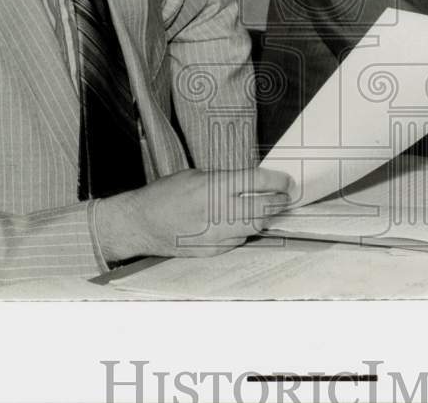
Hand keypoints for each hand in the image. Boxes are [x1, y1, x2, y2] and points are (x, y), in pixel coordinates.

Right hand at [94, 167, 290, 260]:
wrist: (140, 224)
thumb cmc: (165, 195)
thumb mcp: (196, 176)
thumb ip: (224, 180)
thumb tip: (252, 183)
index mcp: (214, 187)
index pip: (258, 182)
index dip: (278, 181)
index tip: (287, 181)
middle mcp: (217, 212)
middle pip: (263, 209)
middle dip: (279, 202)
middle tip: (285, 197)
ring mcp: (215, 235)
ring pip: (254, 227)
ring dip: (263, 218)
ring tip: (267, 209)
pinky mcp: (211, 251)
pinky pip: (238, 240)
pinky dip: (244, 231)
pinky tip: (242, 223)